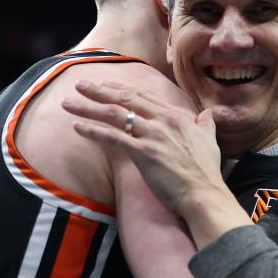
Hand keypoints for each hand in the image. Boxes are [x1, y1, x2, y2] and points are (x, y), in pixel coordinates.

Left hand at [61, 80, 225, 214]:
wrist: (204, 194)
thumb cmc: (207, 171)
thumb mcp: (210, 141)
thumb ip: (206, 124)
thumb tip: (209, 114)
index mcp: (175, 115)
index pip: (143, 96)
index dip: (120, 88)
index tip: (104, 83)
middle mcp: (163, 120)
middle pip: (125, 99)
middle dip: (98, 90)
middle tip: (79, 84)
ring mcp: (153, 135)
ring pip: (114, 115)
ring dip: (88, 107)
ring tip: (68, 104)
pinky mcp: (144, 153)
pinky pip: (113, 138)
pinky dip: (93, 131)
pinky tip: (77, 127)